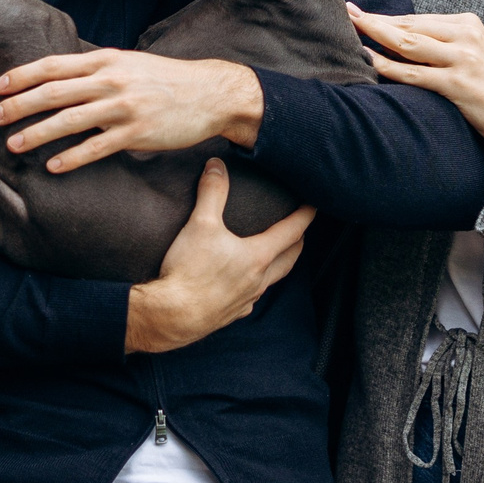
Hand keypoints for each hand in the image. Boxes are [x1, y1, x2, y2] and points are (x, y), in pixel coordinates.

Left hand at [0, 50, 263, 172]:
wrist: (211, 93)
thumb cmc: (166, 80)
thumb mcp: (129, 63)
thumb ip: (97, 69)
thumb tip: (60, 77)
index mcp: (107, 60)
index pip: (54, 66)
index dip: (22, 76)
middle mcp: (111, 81)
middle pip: (54, 92)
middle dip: (19, 105)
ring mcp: (124, 108)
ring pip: (69, 121)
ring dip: (37, 134)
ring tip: (13, 145)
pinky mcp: (138, 133)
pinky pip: (97, 148)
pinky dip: (72, 157)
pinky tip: (53, 166)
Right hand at [126, 161, 315, 352]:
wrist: (170, 317)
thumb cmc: (188, 271)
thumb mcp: (200, 224)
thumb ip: (212, 192)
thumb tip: (216, 165)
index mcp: (257, 257)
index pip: (291, 232)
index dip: (304, 217)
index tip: (313, 206)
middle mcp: (258, 280)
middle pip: (289, 259)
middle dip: (297, 243)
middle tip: (300, 230)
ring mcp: (246, 300)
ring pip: (271, 280)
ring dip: (277, 265)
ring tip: (274, 255)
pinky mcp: (230, 314)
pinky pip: (251, 298)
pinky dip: (254, 286)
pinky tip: (244, 283)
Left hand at [346, 4, 483, 155]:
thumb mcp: (471, 56)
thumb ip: (441, 45)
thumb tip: (398, 39)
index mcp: (469, 24)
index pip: (417, 19)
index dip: (386, 17)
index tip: (360, 11)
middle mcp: (466, 36)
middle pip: (410, 26)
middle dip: (374, 21)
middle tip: (347, 13)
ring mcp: (463, 59)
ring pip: (408, 44)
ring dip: (375, 35)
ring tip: (350, 28)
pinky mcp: (458, 84)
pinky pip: (414, 73)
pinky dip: (388, 66)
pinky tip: (368, 59)